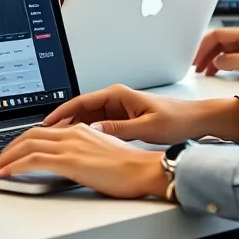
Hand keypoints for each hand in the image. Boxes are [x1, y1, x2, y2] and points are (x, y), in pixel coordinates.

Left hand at [0, 124, 169, 198]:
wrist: (143, 170)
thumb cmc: (129, 167)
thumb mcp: (100, 153)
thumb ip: (83, 151)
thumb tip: (72, 161)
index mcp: (80, 129)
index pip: (42, 130)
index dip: (23, 140)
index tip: (13, 150)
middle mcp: (72, 132)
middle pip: (30, 134)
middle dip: (10, 147)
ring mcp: (70, 145)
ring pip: (27, 144)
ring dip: (7, 156)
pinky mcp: (70, 160)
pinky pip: (33, 159)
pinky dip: (15, 164)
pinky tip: (7, 172)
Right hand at [36, 84, 200, 144]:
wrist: (194, 120)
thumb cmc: (176, 119)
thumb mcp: (146, 127)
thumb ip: (118, 129)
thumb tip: (94, 131)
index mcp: (118, 94)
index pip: (81, 101)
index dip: (62, 112)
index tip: (47, 122)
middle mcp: (115, 99)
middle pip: (80, 109)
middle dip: (62, 121)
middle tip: (45, 135)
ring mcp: (117, 108)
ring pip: (87, 118)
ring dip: (72, 128)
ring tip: (56, 141)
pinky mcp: (121, 118)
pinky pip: (97, 124)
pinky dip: (86, 132)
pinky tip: (77, 143)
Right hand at [193, 25, 238, 81]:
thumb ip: (232, 61)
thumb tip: (216, 61)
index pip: (216, 36)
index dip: (202, 47)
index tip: (195, 59)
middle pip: (220, 41)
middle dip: (206, 54)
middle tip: (198, 67)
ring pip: (227, 48)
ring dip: (215, 58)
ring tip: (207, 71)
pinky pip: (236, 53)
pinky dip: (226, 60)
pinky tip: (223, 69)